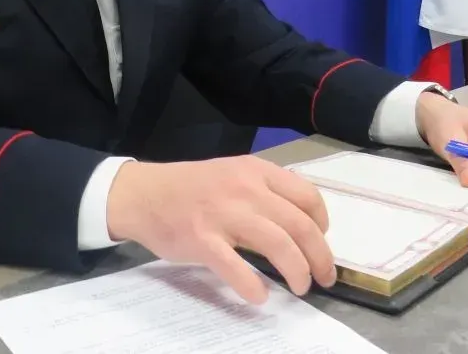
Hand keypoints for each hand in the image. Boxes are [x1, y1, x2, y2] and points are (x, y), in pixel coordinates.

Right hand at [105, 156, 337, 304]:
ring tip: (300, 287)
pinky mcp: (203, 240)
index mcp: (256, 171)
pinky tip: (259, 296)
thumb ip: (263, 190)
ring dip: (297, 272)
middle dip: (319, 257)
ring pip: (278, 245)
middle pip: (299, 225)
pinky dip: (253, 287)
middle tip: (324, 277)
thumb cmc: (191, 188)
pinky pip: (237, 268)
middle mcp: (245, 189)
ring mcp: (223, 215)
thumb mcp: (233, 173)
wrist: (144, 194)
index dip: (322, 223)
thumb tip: (300, 221)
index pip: (307, 196)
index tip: (320, 240)